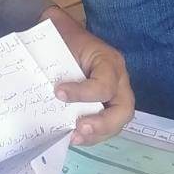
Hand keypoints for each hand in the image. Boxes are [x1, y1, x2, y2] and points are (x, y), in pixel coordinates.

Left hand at [41, 6, 134, 145]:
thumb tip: (49, 62)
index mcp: (109, 61)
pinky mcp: (104, 107)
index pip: (105, 84)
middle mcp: (118, 80)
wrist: (60, 36)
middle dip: (103, 124)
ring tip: (74, 138)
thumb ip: (60, 49)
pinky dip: (91, 136)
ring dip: (97, 135)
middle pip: (124, 109)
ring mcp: (114, 96)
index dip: (83, 93)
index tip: (57, 93)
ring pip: (117, 122)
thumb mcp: (62, 37)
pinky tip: (73, 138)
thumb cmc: (62, 37)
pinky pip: (105, 126)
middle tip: (79, 129)